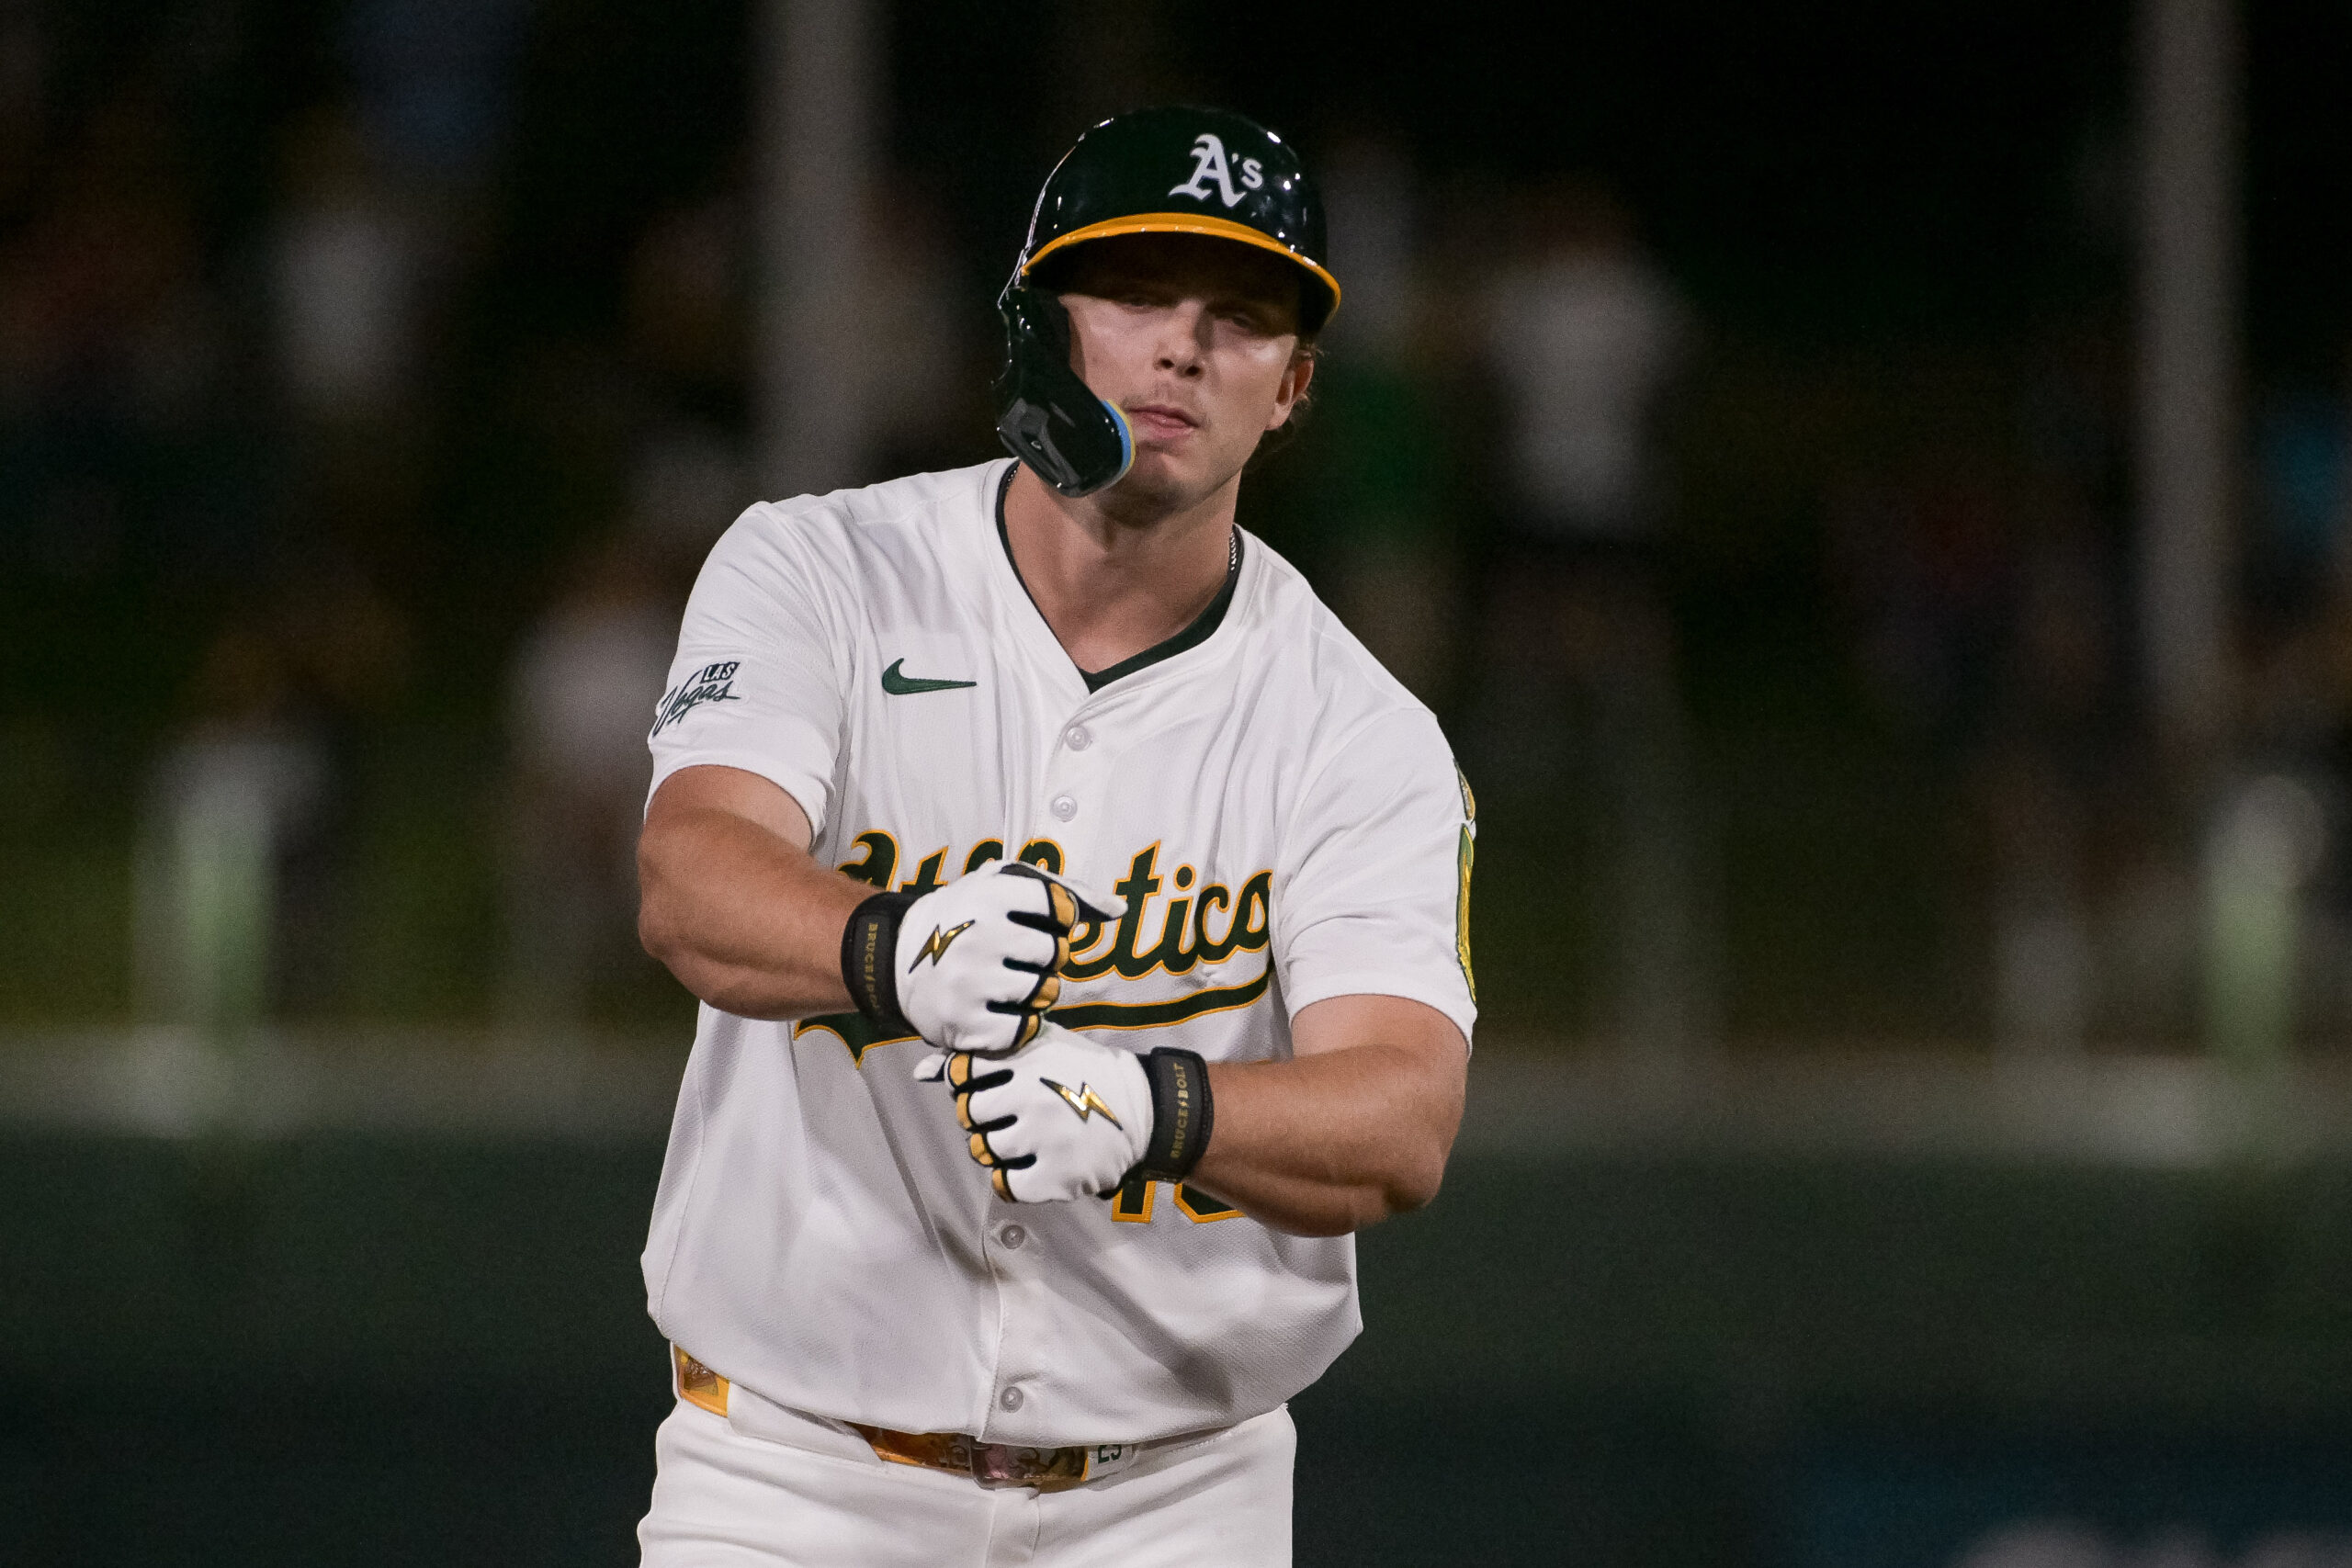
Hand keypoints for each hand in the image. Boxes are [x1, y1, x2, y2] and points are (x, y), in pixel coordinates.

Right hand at [855, 863, 1120, 1055]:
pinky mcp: (964, 1024)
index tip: (1036, 921)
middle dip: (1046, 956)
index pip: (1061, 909)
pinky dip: (1021, 1024)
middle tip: (1017, 955)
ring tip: (1009, 981)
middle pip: (1056, 954)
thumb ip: (1066, 891)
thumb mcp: (1003, 885)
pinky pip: (1023, 1030)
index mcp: (989, 895)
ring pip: (1045, 993)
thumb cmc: (964, 916)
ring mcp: (970, 983)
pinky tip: (1001, 1009)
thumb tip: (1118, 910)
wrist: (895, 958)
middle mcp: (979, 937)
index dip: (1058, 918)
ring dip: (1037, 991)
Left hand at [915, 1023, 1152, 1201]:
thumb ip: (980, 1055)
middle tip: (1015, 1115)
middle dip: (985, 1115)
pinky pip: (1005, 1185)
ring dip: (998, 1147)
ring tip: (1029, 1138)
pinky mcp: (1054, 1176)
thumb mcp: (1039, 1047)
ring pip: (983, 1150)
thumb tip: (921, 1072)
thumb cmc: (1082, 1072)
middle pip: (968, 1114)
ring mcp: (1042, 1138)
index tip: (995, 1084)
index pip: (961, 1072)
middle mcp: (1030, 1096)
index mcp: (1024, 1059)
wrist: (1143, 1110)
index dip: (971, 1080)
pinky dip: (1013, 1179)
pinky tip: (1033, 1164)